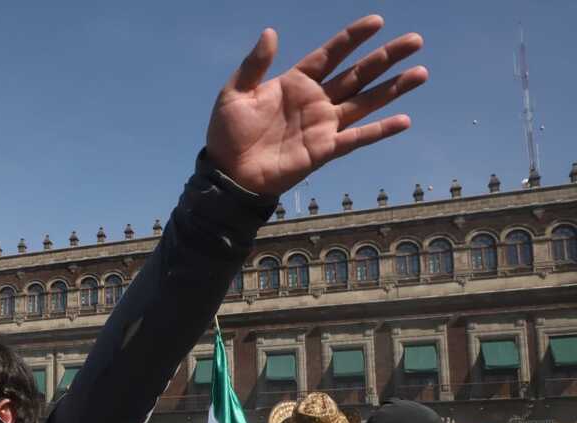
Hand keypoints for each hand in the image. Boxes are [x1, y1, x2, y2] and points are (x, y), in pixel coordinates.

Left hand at [206, 15, 426, 195]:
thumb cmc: (227, 134)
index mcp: (295, 82)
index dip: (353, 37)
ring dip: (393, 88)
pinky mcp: (325, 150)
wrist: (228, 174)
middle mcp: (315, 101)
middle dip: (386, 57)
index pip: (331, 54)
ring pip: (365, 101)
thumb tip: (271, 32)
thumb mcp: (235, 93)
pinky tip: (404, 120)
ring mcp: (323, 125)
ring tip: (421, 72)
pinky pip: (358, 138)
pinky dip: (380, 130)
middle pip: (358, 73)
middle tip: (415, 40)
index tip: (377, 20)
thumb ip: (255, 64)